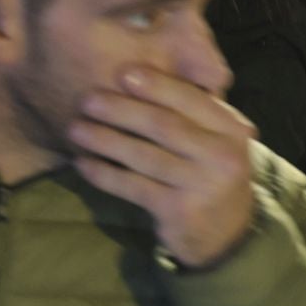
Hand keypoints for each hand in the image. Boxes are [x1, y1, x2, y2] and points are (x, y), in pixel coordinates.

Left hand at [68, 68, 256, 268]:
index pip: (192, 100)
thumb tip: (136, 72)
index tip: (122, 72)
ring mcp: (203, 186)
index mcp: (231, 130)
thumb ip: (188, 111)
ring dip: (105, 140)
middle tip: (87, 99)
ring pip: (145, 156)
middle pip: (164, 126)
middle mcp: (223, 157)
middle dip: (122, 109)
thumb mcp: (211, 139)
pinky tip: (83, 164)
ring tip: (75, 128)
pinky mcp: (180, 212)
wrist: (224, 233)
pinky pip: (134, 187)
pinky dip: (105, 174)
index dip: (157, 85)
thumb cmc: (205, 171)